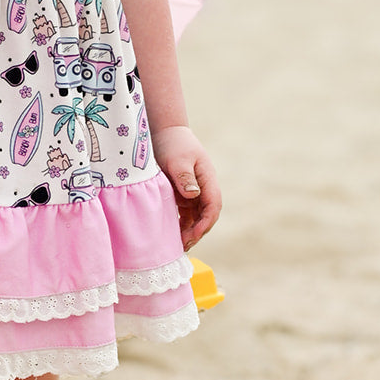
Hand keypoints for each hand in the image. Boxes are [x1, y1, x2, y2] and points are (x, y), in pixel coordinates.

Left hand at [152, 125, 220, 250]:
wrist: (166, 132)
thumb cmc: (174, 144)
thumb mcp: (178, 159)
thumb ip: (185, 176)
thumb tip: (193, 195)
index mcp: (208, 180)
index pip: (213, 206)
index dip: (205, 223)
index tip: (192, 235)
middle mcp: (204, 188)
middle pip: (206, 216)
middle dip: (197, 232)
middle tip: (182, 246)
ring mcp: (194, 193)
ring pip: (196, 218)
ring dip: (189, 232)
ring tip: (177, 246)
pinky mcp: (183, 195)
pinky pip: (185, 214)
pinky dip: (180, 225)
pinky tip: (171, 235)